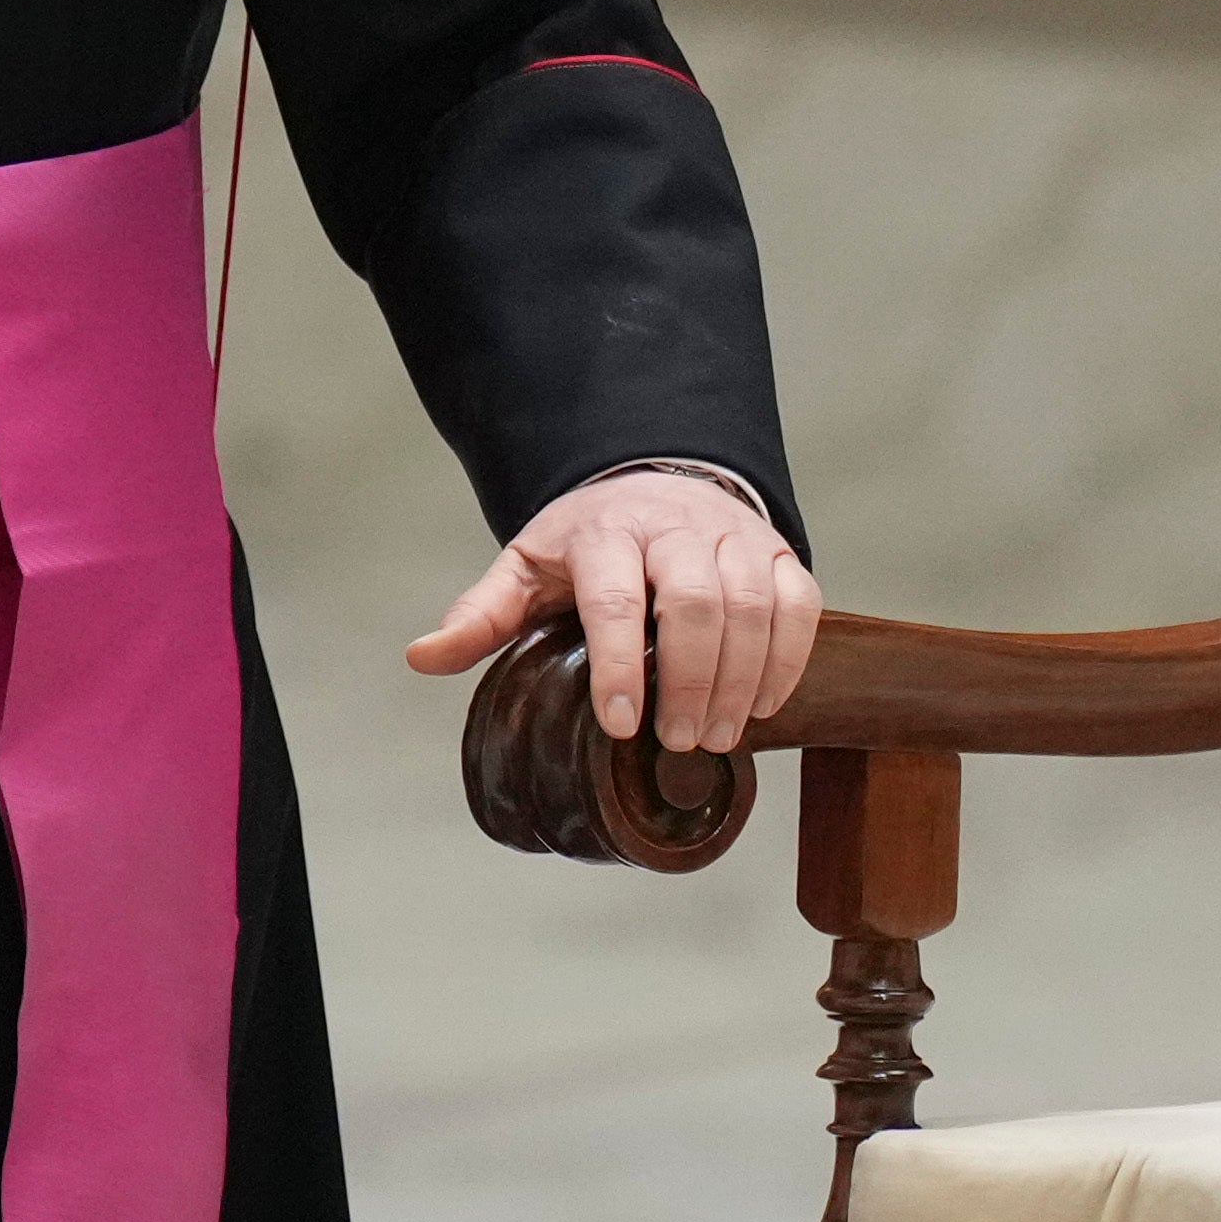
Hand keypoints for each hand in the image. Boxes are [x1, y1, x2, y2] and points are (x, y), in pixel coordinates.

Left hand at [410, 462, 821, 750]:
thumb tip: (422, 657)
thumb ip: (481, 614)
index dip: (621, 665)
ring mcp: (734, 537)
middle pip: (697, 604)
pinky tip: (760, 705)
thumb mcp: (525, 567)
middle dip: (690, 681)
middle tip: (677, 741)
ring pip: (754, 606)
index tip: (622, 725)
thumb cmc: (588, 541)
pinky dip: (786, 659)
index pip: (617, 600)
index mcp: (605, 533)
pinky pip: (798, 603)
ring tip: (716, 737)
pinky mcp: (777, 552)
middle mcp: (676, 527)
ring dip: (739, 680)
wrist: (658, 480)